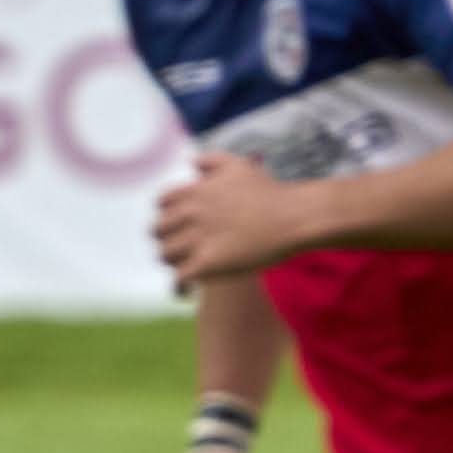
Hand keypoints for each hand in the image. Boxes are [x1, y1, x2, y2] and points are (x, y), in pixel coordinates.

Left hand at [151, 151, 314, 290]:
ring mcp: (198, 238)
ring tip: (188, 266)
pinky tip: (187, 291)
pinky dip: (179, 287)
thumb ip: (211, 160)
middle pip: (158, 230)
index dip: (169, 215)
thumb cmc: (270, 193)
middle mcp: (191, 213)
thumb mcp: (237, 165)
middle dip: (168, 238)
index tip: (181, 224)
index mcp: (194, 191)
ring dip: (174, 261)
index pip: (161, 204)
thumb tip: (192, 163)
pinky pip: (179, 279)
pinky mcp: (207, 263)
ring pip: (165, 255)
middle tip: (183, 247)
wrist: (293, 217)